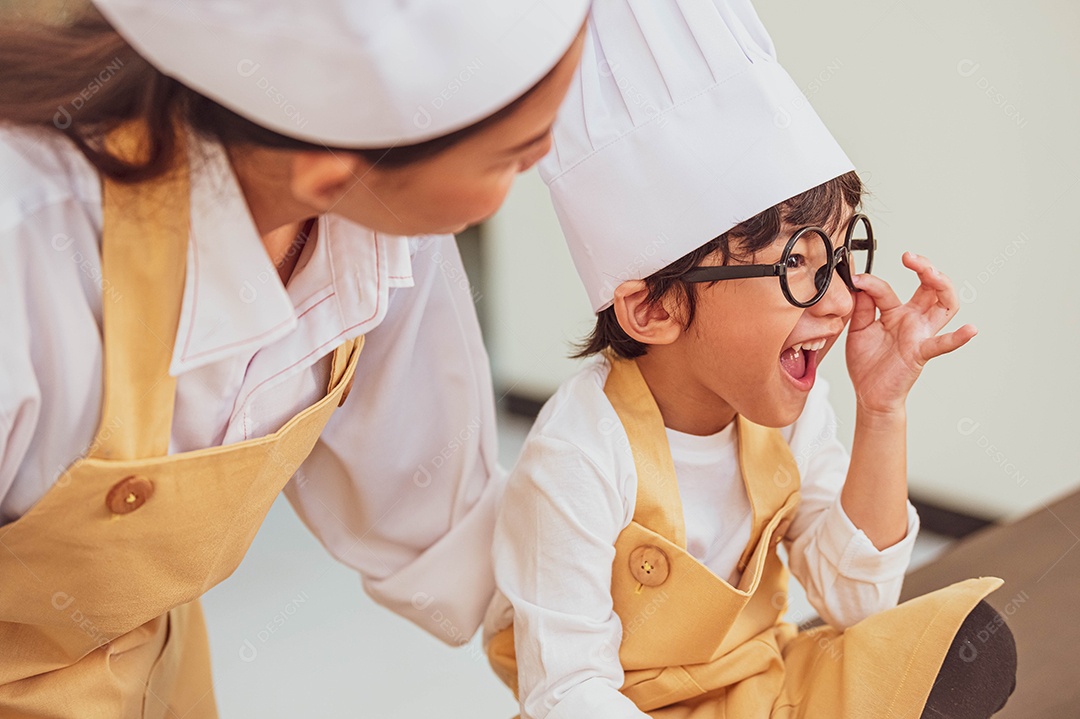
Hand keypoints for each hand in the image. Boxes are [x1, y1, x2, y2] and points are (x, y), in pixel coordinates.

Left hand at [845, 252, 976, 414]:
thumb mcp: (858, 329)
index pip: (887, 289)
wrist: (868, 394)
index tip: (855, 279)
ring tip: (933, 274)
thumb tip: (858, 282)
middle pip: (930, 287)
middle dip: (924, 267)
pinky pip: (943, 344)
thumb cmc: (867, 363)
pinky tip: (971, 330)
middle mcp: (912, 319)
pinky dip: (958, 338)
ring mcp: (920, 334)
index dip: (871, 282)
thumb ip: (861, 307)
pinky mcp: (921, 352)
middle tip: (909, 256)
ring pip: (944, 305)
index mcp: (895, 312)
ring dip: (942, 287)